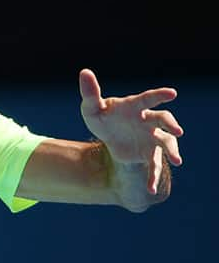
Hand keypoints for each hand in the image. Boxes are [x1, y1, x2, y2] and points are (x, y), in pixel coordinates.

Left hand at [79, 68, 183, 193]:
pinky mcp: (149, 154)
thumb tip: (84, 71)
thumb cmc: (103, 118)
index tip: (172, 93)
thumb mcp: (92, 108)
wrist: (110, 138)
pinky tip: (149, 190)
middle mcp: (148, 121)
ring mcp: (151, 138)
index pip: (148, 99)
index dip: (159, 95)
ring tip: (177, 160)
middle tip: (178, 131)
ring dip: (172, 151)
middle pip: (164, 120)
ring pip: (166, 143)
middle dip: (172, 124)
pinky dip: (152, 178)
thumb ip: (90, 93)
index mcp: (135, 107)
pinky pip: (153, 167)